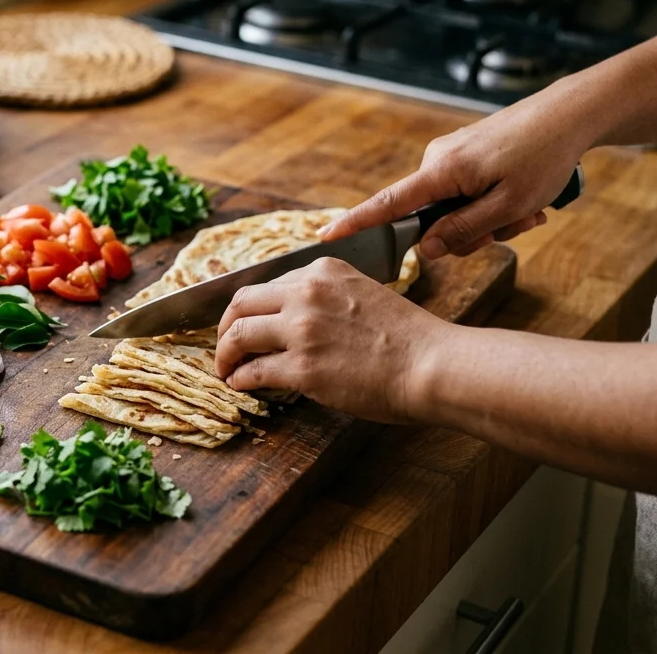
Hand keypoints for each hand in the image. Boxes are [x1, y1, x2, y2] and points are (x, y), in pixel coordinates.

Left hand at [215, 258, 450, 423]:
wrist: (433, 365)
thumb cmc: (408, 337)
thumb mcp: (364, 292)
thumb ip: (328, 295)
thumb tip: (295, 315)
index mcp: (322, 270)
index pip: (267, 284)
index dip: (249, 308)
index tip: (243, 322)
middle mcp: (306, 293)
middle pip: (240, 304)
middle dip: (224, 326)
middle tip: (223, 345)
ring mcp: (302, 330)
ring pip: (238, 336)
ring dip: (223, 354)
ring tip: (225, 368)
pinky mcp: (302, 367)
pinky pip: (254, 372)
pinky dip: (240, 379)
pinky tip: (240, 385)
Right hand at [317, 84, 591, 258]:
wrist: (569, 115)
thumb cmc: (543, 158)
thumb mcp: (508, 206)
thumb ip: (462, 230)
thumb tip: (425, 249)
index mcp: (442, 171)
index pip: (388, 204)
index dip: (357, 223)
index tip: (326, 236)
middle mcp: (437, 160)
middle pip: (433, 217)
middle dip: (471, 232)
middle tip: (516, 225)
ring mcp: (451, 156)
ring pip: (455, 208)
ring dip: (490, 218)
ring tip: (529, 209)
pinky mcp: (465, 155)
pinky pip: (467, 192)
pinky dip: (493, 202)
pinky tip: (525, 197)